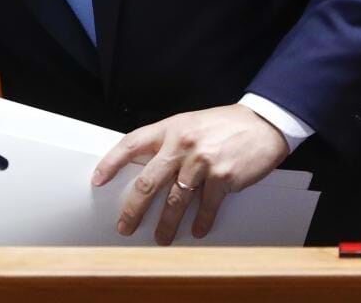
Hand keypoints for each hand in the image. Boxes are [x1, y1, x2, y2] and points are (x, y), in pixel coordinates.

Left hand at [90, 104, 288, 244]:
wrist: (262, 123)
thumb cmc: (224, 125)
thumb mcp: (189, 124)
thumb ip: (168, 143)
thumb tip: (146, 169)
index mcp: (170, 128)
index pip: (131, 144)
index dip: (111, 163)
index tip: (98, 180)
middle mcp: (182, 144)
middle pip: (148, 182)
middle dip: (133, 209)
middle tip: (125, 226)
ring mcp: (202, 161)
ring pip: (175, 200)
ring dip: (166, 224)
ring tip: (161, 238)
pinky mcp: (223, 176)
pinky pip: (206, 206)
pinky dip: (201, 222)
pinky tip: (197, 230)